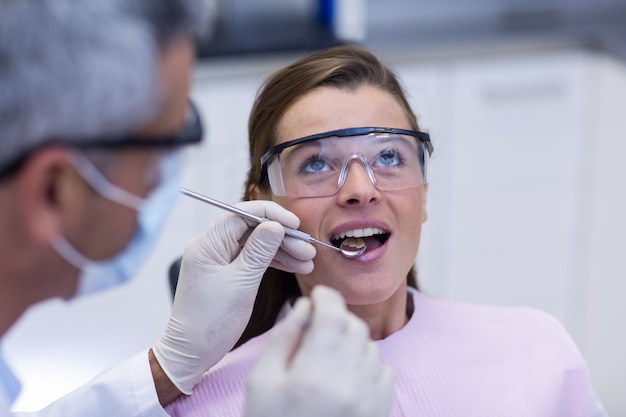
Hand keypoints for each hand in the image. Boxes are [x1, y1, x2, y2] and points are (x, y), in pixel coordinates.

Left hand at [152, 200, 315, 394]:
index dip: (272, 215)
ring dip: (283, 250)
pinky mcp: (227, 273)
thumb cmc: (211, 321)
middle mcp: (212, 247)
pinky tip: (296, 267)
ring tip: (308, 262)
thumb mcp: (241, 284)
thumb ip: (259, 251)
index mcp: (207, 244)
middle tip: (308, 250)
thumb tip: (276, 225)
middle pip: (252, 229)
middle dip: (282, 237)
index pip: (242, 214)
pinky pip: (253, 259)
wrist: (192, 352)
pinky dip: (274, 262)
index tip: (296, 225)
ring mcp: (219, 260)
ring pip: (256, 244)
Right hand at [244, 286, 394, 416]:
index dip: (326, 297)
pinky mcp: (380, 412)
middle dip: (337, 318)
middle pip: (354, 327)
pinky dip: (368, 363)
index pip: (332, 316)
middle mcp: (348, 386)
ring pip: (371, 347)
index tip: (317, 295)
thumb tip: (303, 307)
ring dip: (352, 340)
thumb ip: (283, 340)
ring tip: (329, 353)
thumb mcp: (261, 383)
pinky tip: (347, 374)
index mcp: (313, 376)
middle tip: (319, 324)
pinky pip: (384, 371)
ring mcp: (369, 401)